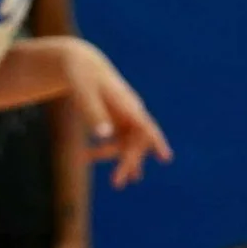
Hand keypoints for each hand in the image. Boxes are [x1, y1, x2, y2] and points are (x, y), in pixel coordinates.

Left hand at [59, 41, 172, 185]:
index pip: (145, 125)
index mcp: (127, 103)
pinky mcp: (116, 120)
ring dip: (120, 160)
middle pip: (137, 141)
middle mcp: (131, 111)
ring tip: (116, 183)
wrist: (80, 64)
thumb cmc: (82, 76)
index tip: (165, 158)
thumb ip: (94, 113)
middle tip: (117, 183)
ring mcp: (125, 117)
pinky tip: (110, 171)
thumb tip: (104, 137)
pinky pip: (118, 142)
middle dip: (129, 161)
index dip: (156, 141)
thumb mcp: (83, 93)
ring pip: (128, 144)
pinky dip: (109, 154)